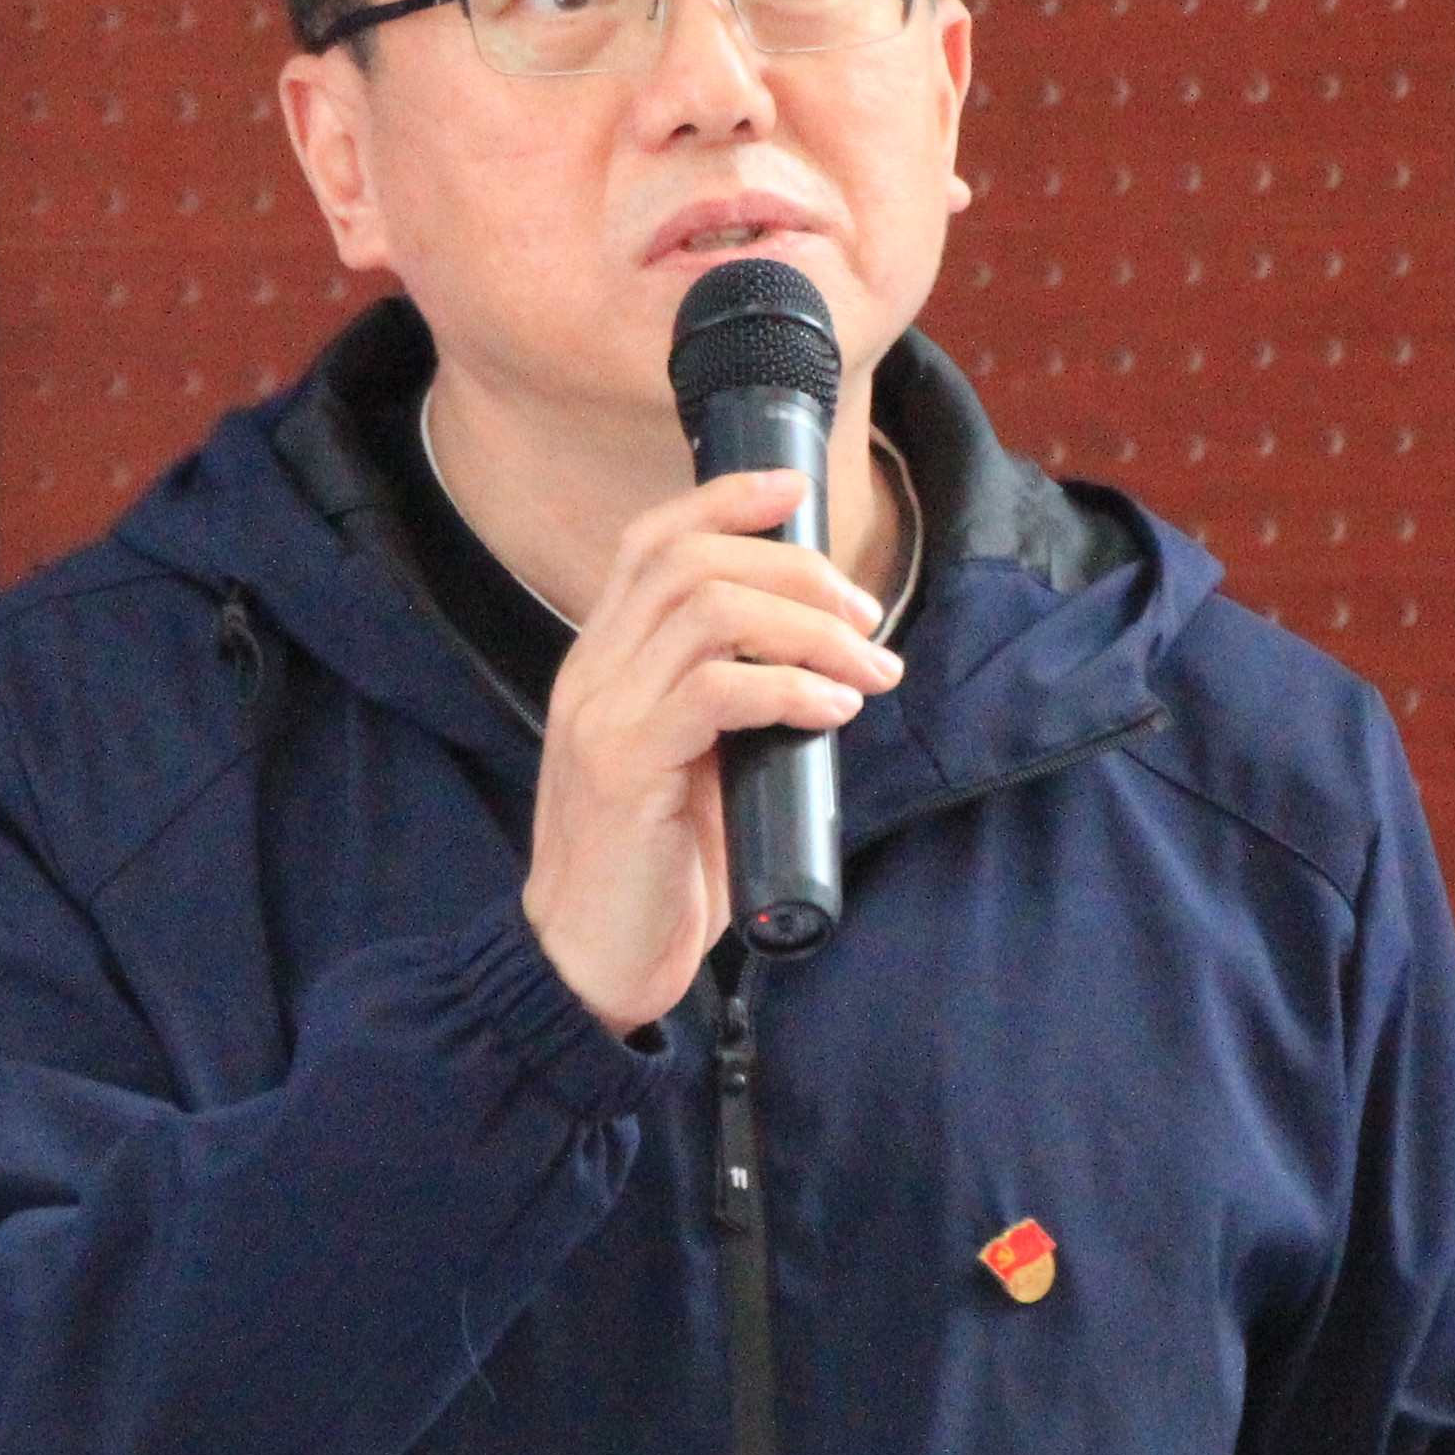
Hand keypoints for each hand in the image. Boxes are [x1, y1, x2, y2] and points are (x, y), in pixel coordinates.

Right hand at [522, 466, 903, 1035]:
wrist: (586, 966)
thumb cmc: (655, 873)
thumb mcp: (693, 768)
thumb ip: (731, 711)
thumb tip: (826, 672)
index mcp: (605, 663)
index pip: (652, 541)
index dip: (725, 499)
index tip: (796, 488)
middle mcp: (593, 673)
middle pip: (692, 562)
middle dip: (797, 572)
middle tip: (865, 620)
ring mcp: (602, 717)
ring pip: (709, 612)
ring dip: (809, 629)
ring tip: (868, 669)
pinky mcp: (624, 768)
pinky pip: (715, 693)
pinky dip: (789, 687)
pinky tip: (834, 708)